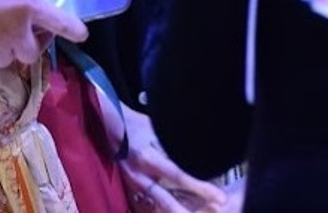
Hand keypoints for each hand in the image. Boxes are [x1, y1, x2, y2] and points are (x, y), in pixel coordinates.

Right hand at [0, 0, 87, 71]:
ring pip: (10, 59)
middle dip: (35, 43)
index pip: (61, 23)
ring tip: (0, 35)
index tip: (82, 33)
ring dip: (10, 48)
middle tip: (28, 32)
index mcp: (27, 6)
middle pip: (35, 51)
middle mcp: (16, 34)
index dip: (75, 29)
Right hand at [96, 100, 227, 210]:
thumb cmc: (133, 123)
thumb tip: (197, 155)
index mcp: (146, 157)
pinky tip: (183, 212)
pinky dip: (167, 209)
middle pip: (168, 202)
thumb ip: (172, 145)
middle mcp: (139, 176)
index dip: (201, 188)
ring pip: (160, 206)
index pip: (178, 175)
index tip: (221, 198)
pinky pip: (153, 203)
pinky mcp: (132, 188)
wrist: (106, 124)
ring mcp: (134, 184)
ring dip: (180, 212)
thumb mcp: (154, 128)